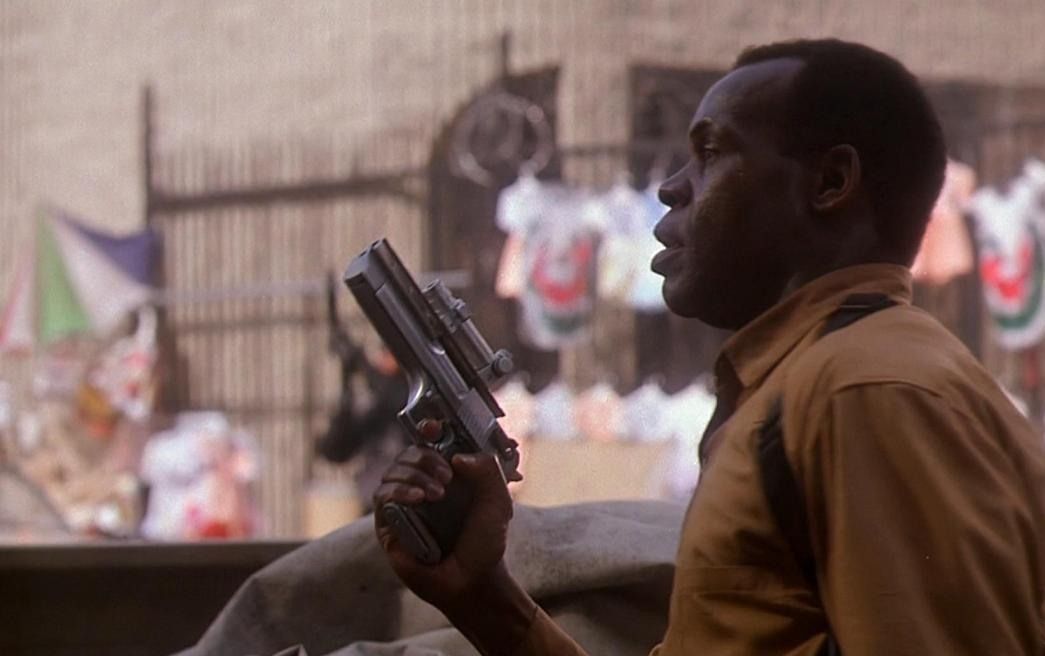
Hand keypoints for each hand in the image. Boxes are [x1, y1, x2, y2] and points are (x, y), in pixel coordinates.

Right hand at [373, 420, 513, 610]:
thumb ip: (488, 470)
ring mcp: (404, 504)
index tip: (433, 428)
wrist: (473, 580)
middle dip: (425, 456)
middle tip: (447, 476)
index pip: (430, 442)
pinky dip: (399, 491)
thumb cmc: (485, 542)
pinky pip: (382, 495)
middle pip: (409, 452)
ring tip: (437, 494)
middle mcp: (423, 485)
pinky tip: (419, 500)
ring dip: (415, 475)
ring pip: (393, 470)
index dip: (428, 429)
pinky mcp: (389, 523)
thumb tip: (457, 456)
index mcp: (448, 474)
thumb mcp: (498, 500)